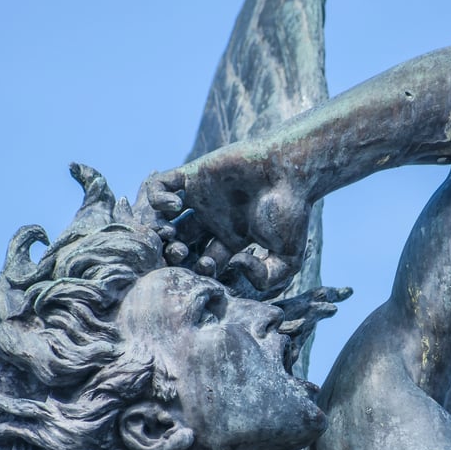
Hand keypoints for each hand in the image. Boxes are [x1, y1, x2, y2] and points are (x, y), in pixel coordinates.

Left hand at [141, 148, 311, 294]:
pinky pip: (160, 187)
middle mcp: (214, 219)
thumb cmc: (293, 212)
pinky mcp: (193, 174)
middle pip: (180, 243)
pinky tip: (174, 206)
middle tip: (178, 254)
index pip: (202, 262)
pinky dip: (157, 198)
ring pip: (165, 218)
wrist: (291, 171)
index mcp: (232, 239)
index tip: (207, 266)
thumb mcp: (288, 258)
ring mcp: (201, 197)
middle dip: (173, 253)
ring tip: (171, 232)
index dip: (198, 270)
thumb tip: (233, 267)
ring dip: (160, 229)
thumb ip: (265, 278)